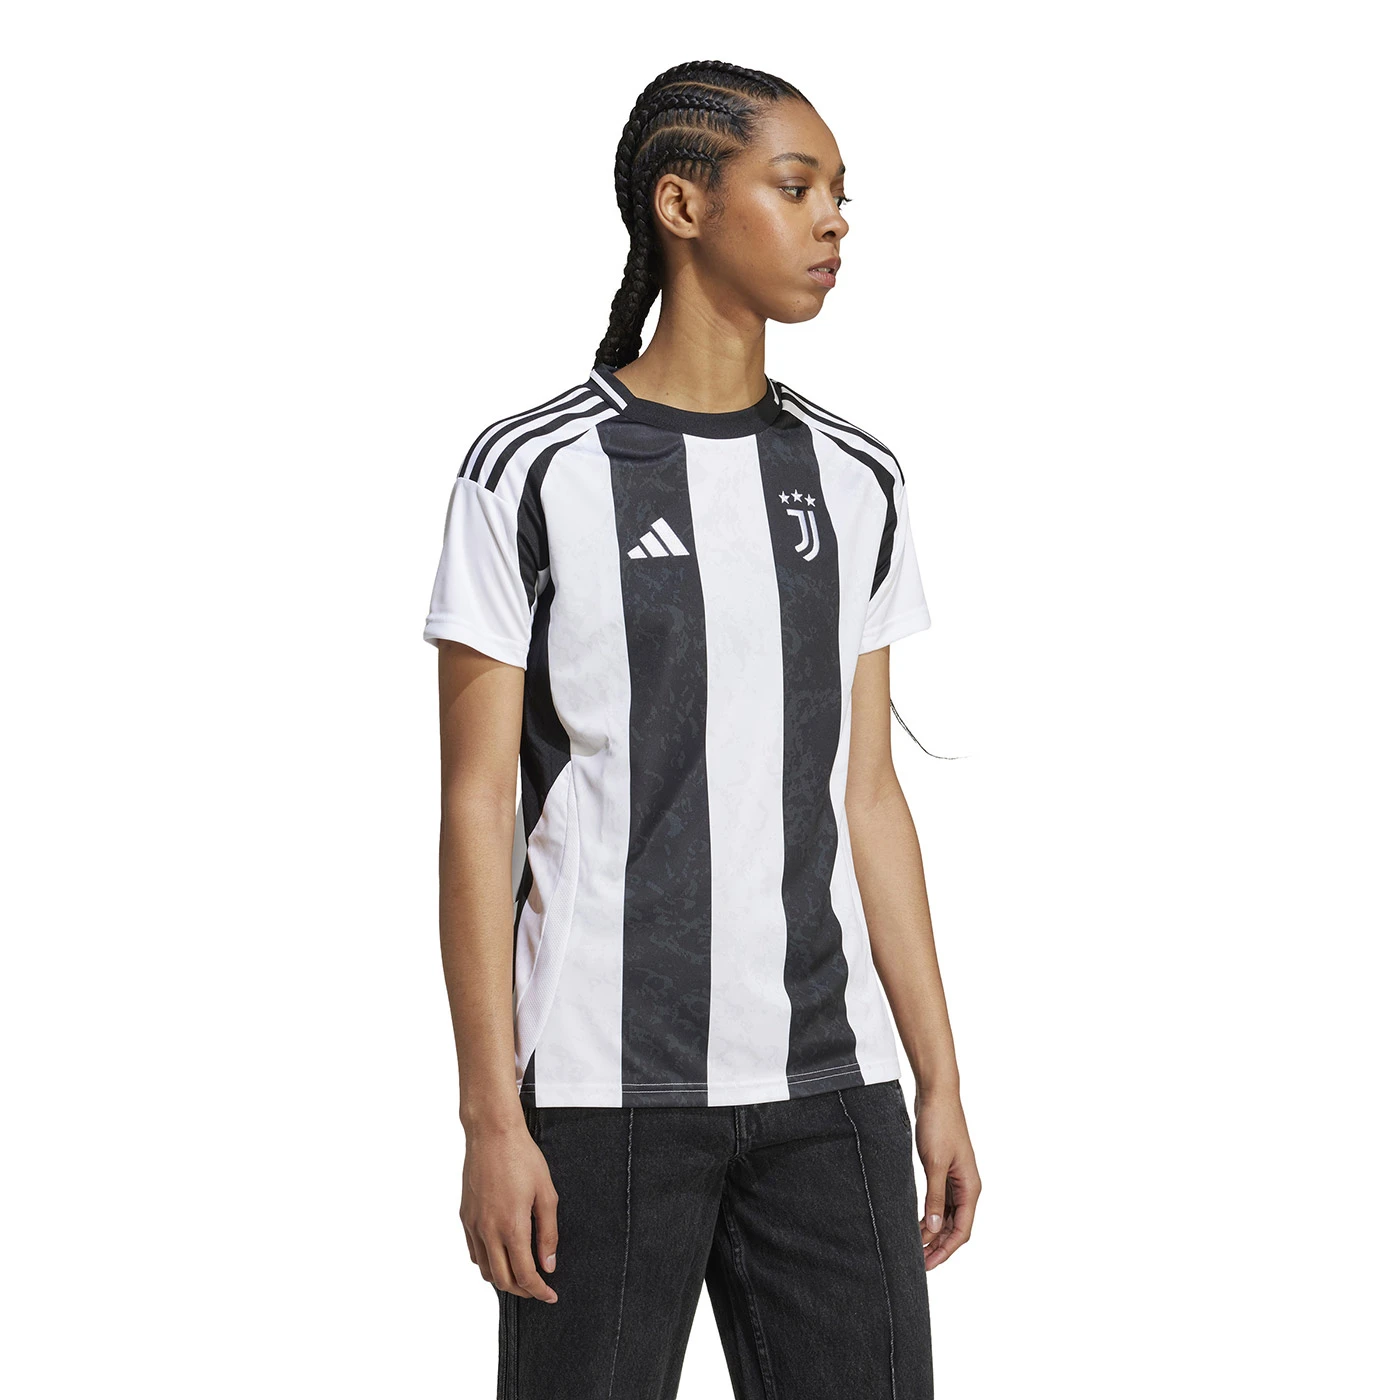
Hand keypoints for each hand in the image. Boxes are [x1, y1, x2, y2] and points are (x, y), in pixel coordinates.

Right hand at [460, 1116, 559, 1302]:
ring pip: (484, 1270)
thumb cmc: (523, 1158)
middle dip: (522, 1290)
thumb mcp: (546, 1194)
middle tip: (538, 1288)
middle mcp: (488, 1230)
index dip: (539, 1291)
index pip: (524, 1274)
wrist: (492, 1133)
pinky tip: (501, 1255)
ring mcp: (473, 1224)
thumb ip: (548, 1233)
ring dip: (503, 1279)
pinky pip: (474, 1252)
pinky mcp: (464, 1216)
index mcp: (512, 1227)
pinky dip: (487, 1263)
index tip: (550, 1296)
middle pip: (502, 1280)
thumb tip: (548, 1264)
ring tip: (521, 1275)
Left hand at [912, 1087, 979, 1268]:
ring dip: (933, 1232)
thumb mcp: (934, 1163)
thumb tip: (935, 1229)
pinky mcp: (944, 1171)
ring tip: (913, 1246)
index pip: (962, 1230)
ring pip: (947, 1216)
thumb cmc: (939, 1125)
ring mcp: (956, 1179)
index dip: (945, 1250)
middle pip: (956, 1227)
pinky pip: (940, 1201)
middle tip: (917, 1263)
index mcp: (971, 1187)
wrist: (936, 1095)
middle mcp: (967, 1186)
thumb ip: (935, 1197)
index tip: (928, 1265)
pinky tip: (916, 1223)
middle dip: (938, 1246)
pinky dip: (930, 1214)